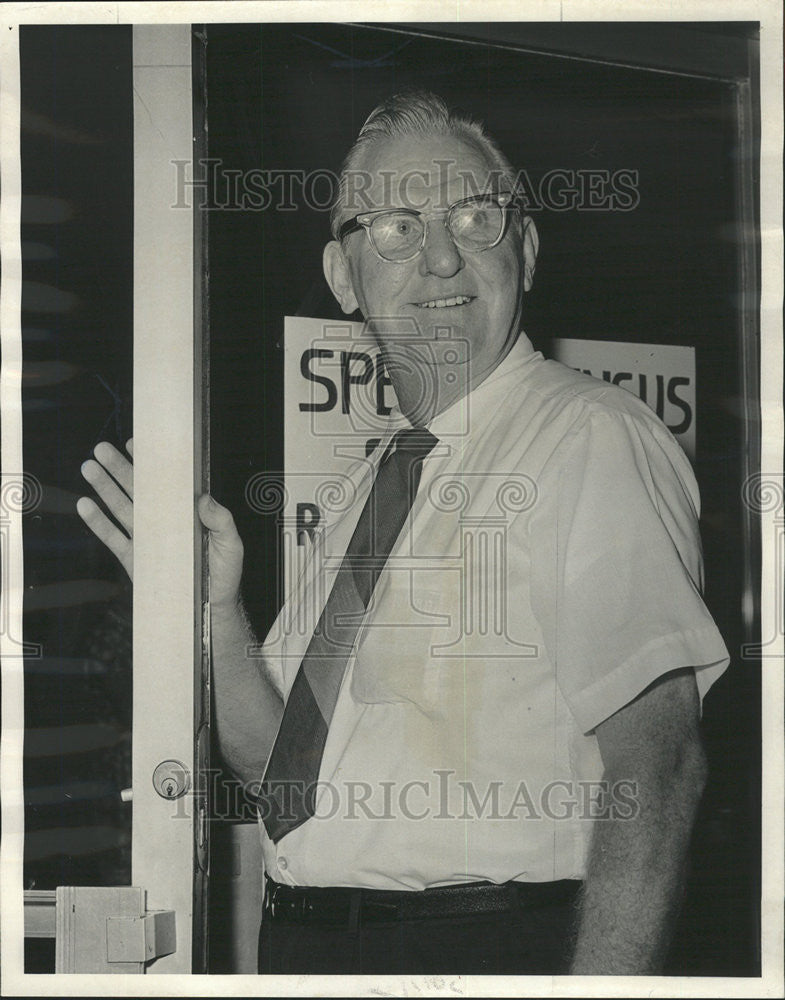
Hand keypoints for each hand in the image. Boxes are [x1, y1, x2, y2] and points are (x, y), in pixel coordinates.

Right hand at [78, 442, 243, 616]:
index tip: (136, 443)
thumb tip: (205, 498)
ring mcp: (147, 538)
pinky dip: (98, 522)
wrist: (209, 608)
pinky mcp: (135, 558)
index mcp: (185, 512)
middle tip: (102, 449)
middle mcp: (163, 521)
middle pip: (137, 489)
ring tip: (89, 468)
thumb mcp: (231, 544)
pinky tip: (86, 505)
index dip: (151, 462)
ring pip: (121, 507)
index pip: (166, 481)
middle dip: (119, 468)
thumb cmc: (224, 574)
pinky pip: (113, 538)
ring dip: (105, 487)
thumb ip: (221, 520)